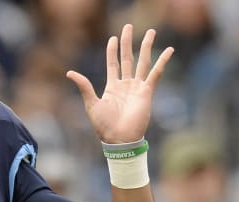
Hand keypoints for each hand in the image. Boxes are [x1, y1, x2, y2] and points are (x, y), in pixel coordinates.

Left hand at [67, 24, 172, 143]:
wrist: (119, 139)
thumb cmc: (104, 126)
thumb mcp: (91, 104)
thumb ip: (84, 86)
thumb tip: (70, 72)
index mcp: (112, 87)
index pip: (113, 64)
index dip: (112, 51)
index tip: (113, 38)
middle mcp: (125, 85)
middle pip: (127, 58)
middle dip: (128, 42)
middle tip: (128, 26)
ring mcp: (137, 87)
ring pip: (143, 62)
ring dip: (146, 46)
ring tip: (151, 31)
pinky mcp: (147, 92)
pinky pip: (156, 73)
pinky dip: (162, 61)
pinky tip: (168, 50)